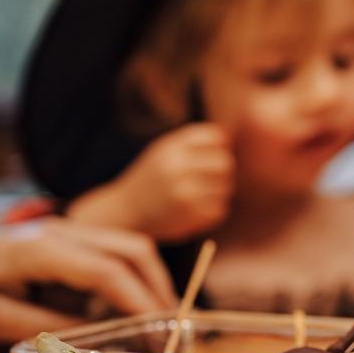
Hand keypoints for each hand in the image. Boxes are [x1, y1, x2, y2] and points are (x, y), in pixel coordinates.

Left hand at [0, 219, 175, 342]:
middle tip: (170, 327)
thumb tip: (100, 337)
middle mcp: (60, 231)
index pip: (106, 270)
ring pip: (130, 245)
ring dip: (152, 279)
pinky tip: (136, 303)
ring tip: (160, 317)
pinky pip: (116, 248)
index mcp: (39, 250)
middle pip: (131, 249)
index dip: (138, 301)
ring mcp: (67, 228)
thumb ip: (46, 327)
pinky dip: (136, 274)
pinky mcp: (69, 235)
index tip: (157, 332)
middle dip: (158, 289)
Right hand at [69, 124, 233, 241]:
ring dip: (218, 192)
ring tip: (200, 195)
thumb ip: (191, 143)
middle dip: (223, 170)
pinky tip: (197, 209)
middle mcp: (177, 168)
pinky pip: (220, 209)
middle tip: (212, 177)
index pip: (215, 137)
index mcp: (170, 148)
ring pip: (225, 187)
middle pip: (225, 162)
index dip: (219, 147)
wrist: (124, 211)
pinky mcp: (189, 216)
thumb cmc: (151, 179)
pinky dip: (213, 210)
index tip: (210, 156)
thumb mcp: (163, 152)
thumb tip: (229, 138)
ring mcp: (184, 193)